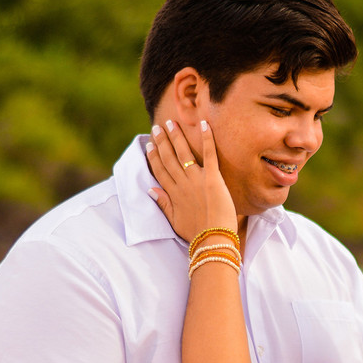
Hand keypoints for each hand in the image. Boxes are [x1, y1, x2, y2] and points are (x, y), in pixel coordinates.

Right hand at [146, 102, 235, 242]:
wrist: (213, 239)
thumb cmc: (196, 233)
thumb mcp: (175, 221)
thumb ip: (163, 204)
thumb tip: (150, 189)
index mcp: (172, 193)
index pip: (159, 170)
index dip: (154, 156)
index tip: (150, 144)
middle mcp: (182, 183)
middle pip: (168, 158)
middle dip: (162, 141)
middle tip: (158, 127)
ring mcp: (196, 179)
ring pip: (183, 153)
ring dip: (176, 136)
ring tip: (172, 123)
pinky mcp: (212, 178)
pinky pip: (209, 154)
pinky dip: (206, 138)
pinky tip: (204, 124)